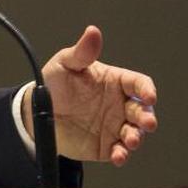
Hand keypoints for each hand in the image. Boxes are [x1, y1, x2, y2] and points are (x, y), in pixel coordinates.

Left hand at [22, 26, 157, 165]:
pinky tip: (118, 156)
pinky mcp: (106, 145)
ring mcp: (115, 126)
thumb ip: (81, 52)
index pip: (139, 84)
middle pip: (143, 111)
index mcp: (116, 82)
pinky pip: (119, 152)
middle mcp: (120, 105)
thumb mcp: (65, 64)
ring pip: (135, 133)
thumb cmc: (55, 84)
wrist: (38, 113)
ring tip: (129, 141)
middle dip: (147, 118)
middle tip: (146, 123)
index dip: (147, 89)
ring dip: (136, 138)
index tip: (149, 96)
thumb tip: (93, 32)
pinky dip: (122, 155)